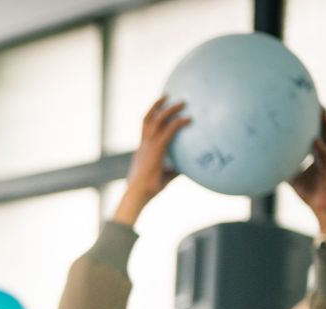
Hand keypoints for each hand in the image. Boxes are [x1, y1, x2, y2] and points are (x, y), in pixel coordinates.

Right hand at [113, 97, 187, 226]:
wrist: (136, 195)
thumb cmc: (147, 191)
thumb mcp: (163, 178)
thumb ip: (174, 170)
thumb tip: (188, 168)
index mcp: (142, 151)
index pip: (145, 129)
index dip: (151, 116)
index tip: (159, 108)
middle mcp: (143, 145)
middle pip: (147, 119)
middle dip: (157, 106)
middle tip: (168, 95)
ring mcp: (148, 147)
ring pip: (156, 120)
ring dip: (168, 109)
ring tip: (182, 101)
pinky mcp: (156, 150)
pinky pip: (168, 132)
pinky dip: (178, 124)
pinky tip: (189, 119)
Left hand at [289, 109, 325, 239]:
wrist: (325, 210)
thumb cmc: (311, 193)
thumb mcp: (293, 179)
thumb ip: (284, 168)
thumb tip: (266, 162)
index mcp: (319, 155)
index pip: (317, 132)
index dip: (314, 120)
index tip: (307, 104)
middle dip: (321, 115)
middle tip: (315, 99)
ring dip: (325, 125)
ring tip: (321, 111)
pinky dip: (319, 149)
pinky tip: (314, 141)